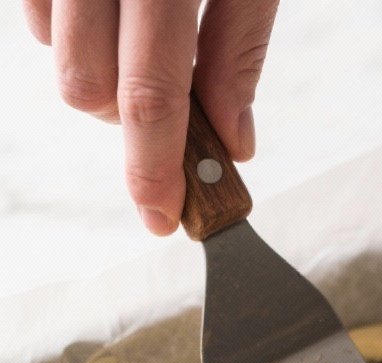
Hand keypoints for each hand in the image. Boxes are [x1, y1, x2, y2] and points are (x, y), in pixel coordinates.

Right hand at [22, 0, 278, 233]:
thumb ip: (239, 49)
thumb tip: (232, 142)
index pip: (150, 96)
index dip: (156, 169)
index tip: (164, 215)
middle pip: (89, 89)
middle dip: (128, 118)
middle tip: (170, 96)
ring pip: (57, 57)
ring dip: (101, 73)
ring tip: (141, 40)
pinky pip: (35, 18)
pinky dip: (69, 34)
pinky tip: (109, 18)